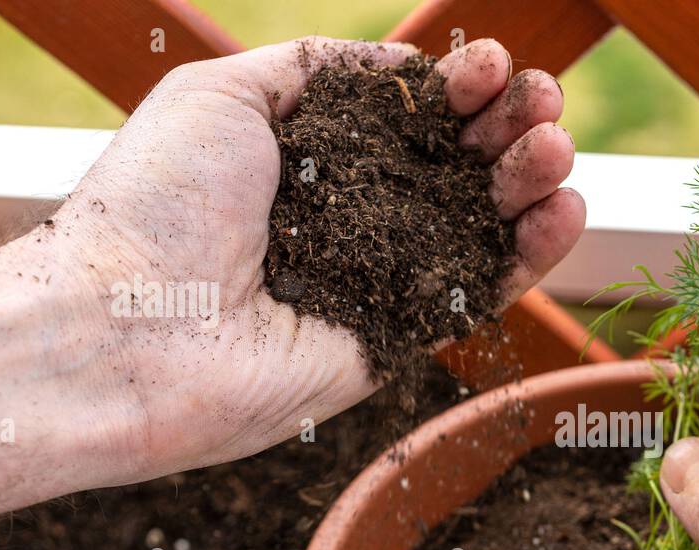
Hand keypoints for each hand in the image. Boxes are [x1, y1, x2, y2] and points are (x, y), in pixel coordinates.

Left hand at [0, 37, 582, 519]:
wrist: (131, 329)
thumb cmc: (161, 203)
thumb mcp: (223, 95)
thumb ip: (316, 72)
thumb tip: (397, 66)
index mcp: (314, 158)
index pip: (410, 117)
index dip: (458, 88)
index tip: (488, 62)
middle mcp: (355, 216)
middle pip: (457, 165)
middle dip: (506, 126)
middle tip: (543, 99)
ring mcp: (383, 278)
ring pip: (480, 224)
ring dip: (529, 181)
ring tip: (557, 149)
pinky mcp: (401, 338)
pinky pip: (481, 292)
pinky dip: (532, 255)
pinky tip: (567, 210)